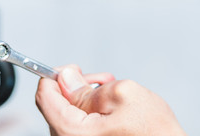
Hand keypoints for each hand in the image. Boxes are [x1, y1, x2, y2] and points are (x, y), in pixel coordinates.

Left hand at [35, 65, 185, 135]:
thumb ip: (87, 85)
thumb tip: (67, 78)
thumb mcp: (122, 93)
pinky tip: (112, 111)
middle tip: (102, 82)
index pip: (45, 96)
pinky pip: (81, 128)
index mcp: (73, 132)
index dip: (57, 75)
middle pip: (57, 107)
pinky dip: (93, 115)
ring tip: (113, 96)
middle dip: (78, 88)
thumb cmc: (154, 133)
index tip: (72, 70)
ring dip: (88, 101)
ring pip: (71, 117)